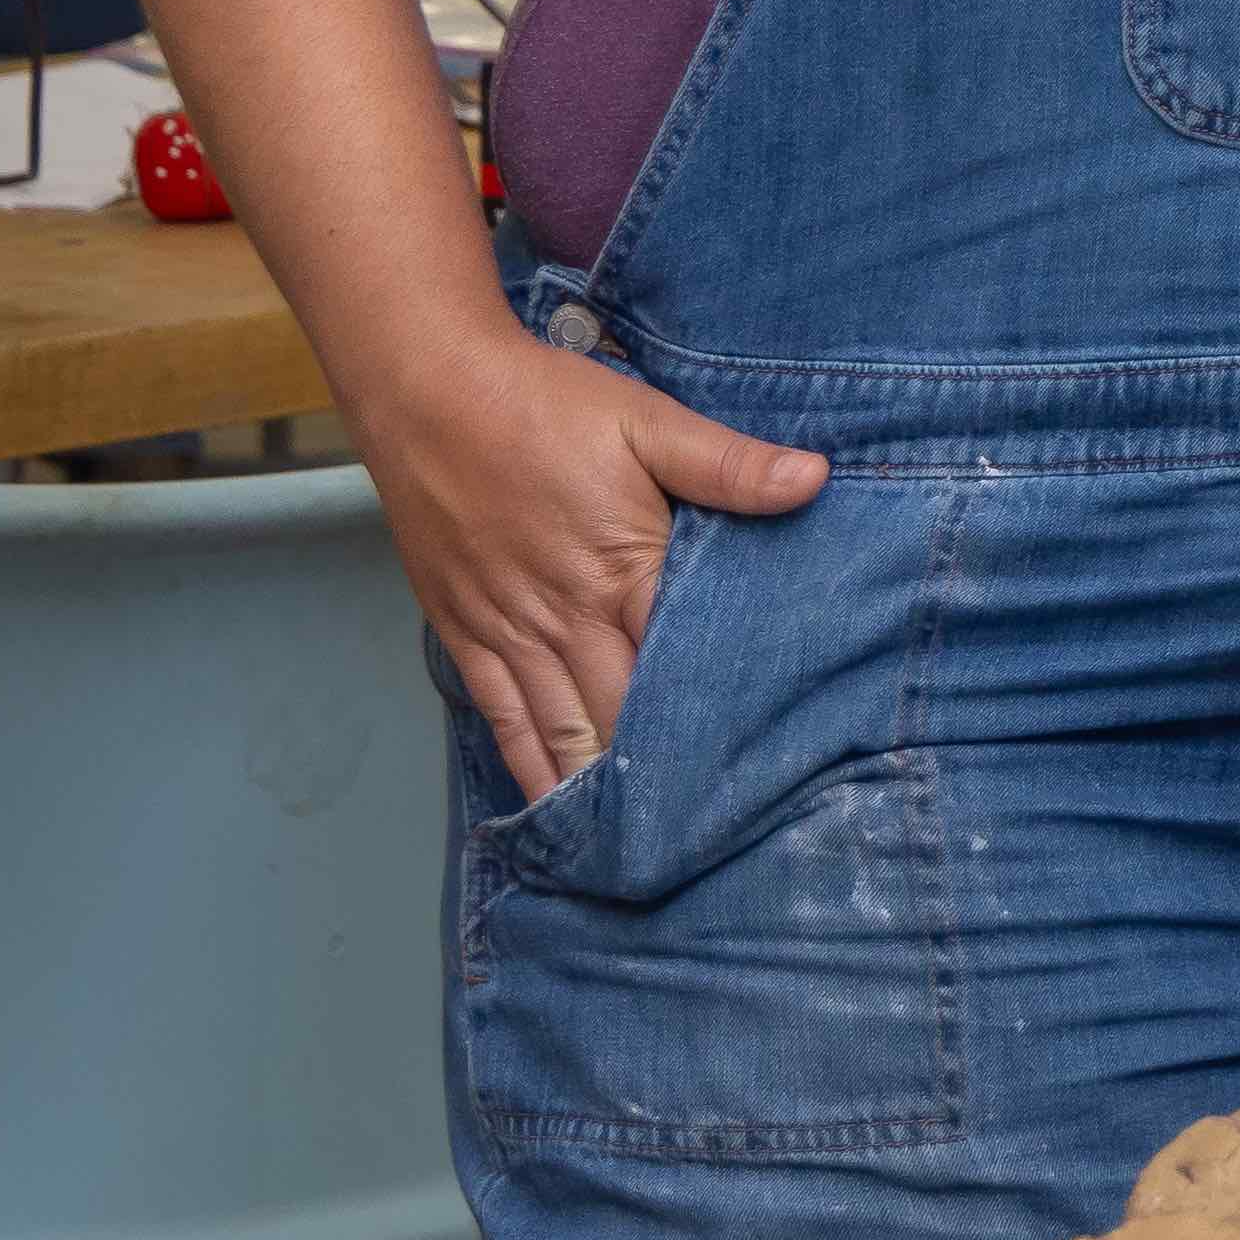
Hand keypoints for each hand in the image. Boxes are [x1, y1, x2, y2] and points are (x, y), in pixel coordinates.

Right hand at [359, 317, 820, 797]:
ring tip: (639, 846)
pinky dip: (529, 765)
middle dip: (665, 770)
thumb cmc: (543, 404)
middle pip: (624, 713)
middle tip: (709, 829)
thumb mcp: (647, 421)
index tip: (758, 766)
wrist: (427, 393)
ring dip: (598, 786)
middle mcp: (566, 617)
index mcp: (623, 570)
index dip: (718, 714)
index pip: (683, 661)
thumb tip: (812, 480)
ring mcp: (510, 631)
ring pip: (561, 730)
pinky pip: (501, 717)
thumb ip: (728, 465)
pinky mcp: (466, 632)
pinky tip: (553, 806)